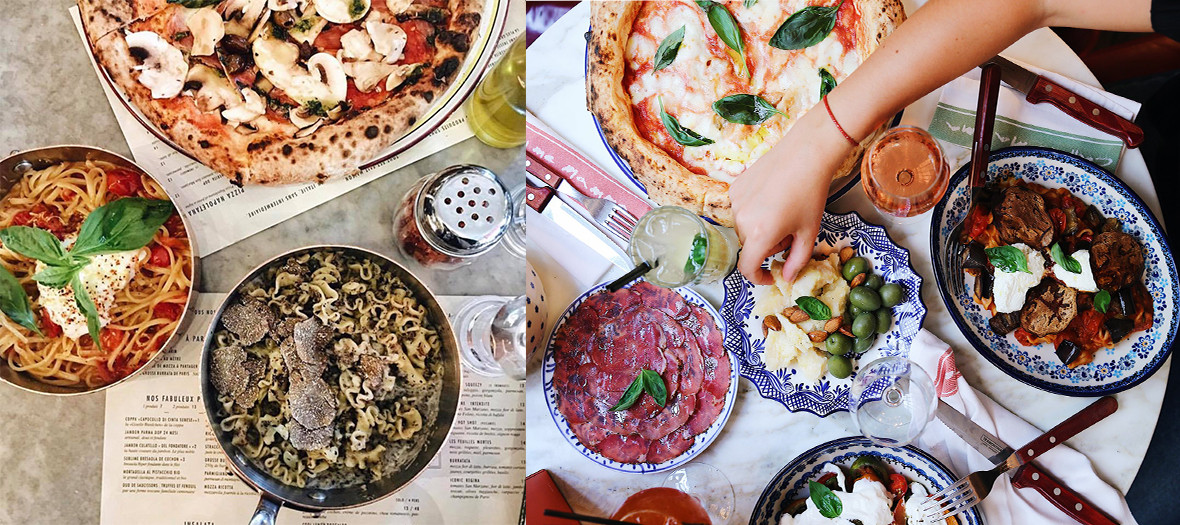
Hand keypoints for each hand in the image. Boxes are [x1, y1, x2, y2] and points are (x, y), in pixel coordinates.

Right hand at [729, 109, 853, 284]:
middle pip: (749, 246)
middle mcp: (742, 220)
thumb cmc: (811, 194)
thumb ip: (797, 260)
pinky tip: (772, 197)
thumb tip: (788, 278)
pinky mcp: (735, 187)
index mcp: (760, 235)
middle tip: (789, 233)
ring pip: (744, 228)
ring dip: (759, 228)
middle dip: (767, 246)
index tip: (770, 275)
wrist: (806, 154)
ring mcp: (735, 202)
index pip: (747, 268)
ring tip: (781, 212)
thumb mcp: (808, 232)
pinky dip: (754, 211)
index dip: (758, 277)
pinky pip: (741, 209)